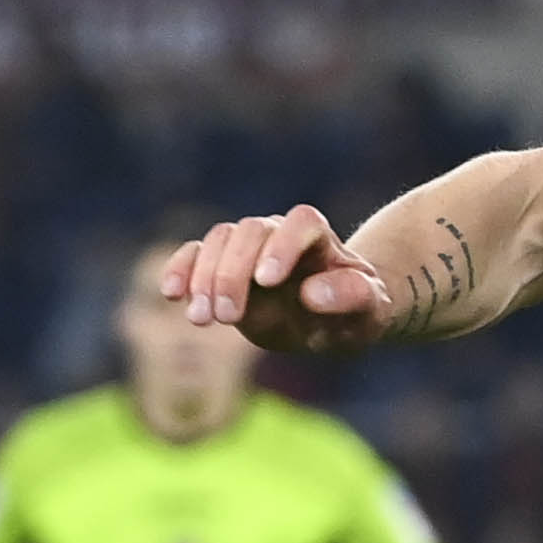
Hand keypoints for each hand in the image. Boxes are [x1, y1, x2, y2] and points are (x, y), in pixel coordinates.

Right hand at [162, 208, 391, 354]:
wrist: (336, 319)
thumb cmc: (357, 313)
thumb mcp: (370, 311)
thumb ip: (352, 297)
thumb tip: (312, 294)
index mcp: (320, 237)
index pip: (301, 223)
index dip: (281, 247)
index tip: (267, 281)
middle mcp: (280, 233)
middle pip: (251, 230)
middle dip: (234, 271)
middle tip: (227, 316)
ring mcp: (248, 247)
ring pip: (219, 239)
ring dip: (205, 277)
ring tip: (202, 319)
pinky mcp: (223, 265)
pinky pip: (196, 254)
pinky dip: (181, 269)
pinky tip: (172, 294)